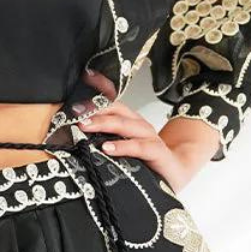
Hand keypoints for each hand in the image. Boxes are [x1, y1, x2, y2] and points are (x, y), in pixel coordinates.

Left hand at [72, 70, 220, 191]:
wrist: (176, 173)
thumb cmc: (146, 162)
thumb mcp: (122, 149)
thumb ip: (103, 141)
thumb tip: (75, 137)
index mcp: (129, 122)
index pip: (112, 102)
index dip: (99, 89)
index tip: (84, 78)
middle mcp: (139, 125)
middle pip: (116, 111)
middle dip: (94, 110)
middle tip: (75, 113)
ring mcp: (149, 137)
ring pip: (126, 125)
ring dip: (104, 124)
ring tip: (86, 126)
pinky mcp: (157, 153)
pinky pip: (139, 147)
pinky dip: (123, 147)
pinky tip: (107, 148)